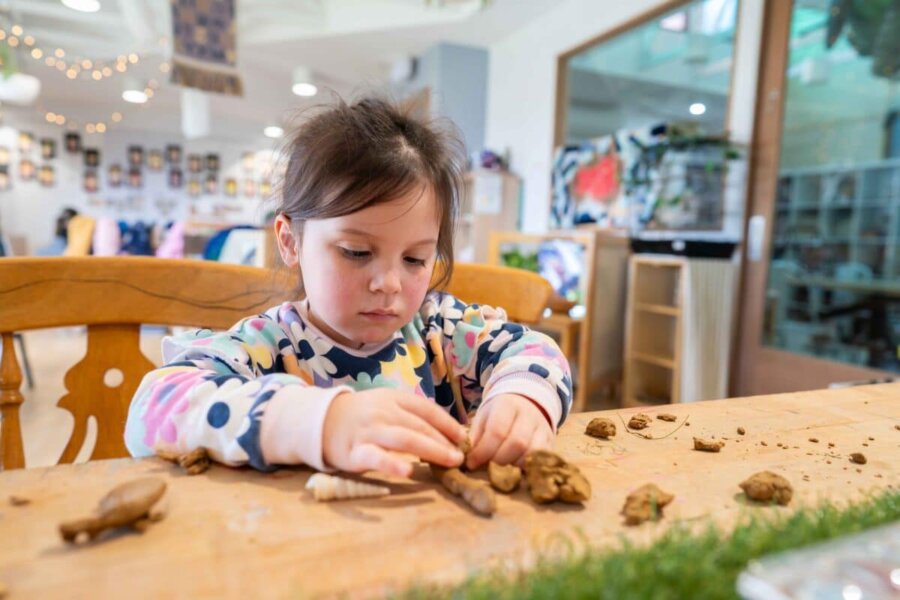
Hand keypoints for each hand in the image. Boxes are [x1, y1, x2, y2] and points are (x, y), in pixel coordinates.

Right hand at [322, 389, 466, 477]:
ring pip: (404, 439)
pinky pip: (376, 458)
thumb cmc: (364, 416)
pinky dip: (392, 464)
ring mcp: (369, 431)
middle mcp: (384, 412)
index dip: (447, 423)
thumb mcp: (387, 406)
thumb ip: (412, 416)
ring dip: (430, 450)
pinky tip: (408, 471)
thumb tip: (448, 432)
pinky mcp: (356, 452)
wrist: (323, 421)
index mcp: (394, 399)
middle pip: (419, 426)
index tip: (464, 438)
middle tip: (461, 457)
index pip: (427, 409)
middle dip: (443, 441)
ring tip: (449, 462)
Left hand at [466, 394, 553, 469]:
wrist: (526, 404)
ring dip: (512, 466)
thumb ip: (475, 437)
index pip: (497, 430)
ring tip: (499, 470)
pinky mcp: (551, 442)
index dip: (483, 451)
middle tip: (485, 468)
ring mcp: (543, 428)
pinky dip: (526, 468)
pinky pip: (540, 459)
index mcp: (507, 405)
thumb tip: (467, 458)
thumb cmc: (498, 414)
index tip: (471, 463)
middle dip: (498, 460)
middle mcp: (529, 415)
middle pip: (516, 443)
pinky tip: (513, 470)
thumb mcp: (483, 418)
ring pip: (531, 453)